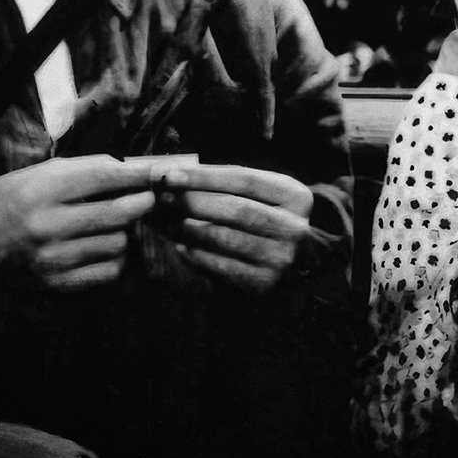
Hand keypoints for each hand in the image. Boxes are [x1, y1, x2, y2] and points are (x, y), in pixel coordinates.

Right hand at [0, 156, 168, 292]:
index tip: (158, 172)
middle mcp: (49, 223)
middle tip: (145, 198)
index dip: (137, 174)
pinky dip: (114, 259)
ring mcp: (53, 257)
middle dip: (142, 202)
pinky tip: (105, 249)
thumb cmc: (5, 201)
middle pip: (119, 213)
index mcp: (43, 189)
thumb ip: (80, 173)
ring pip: (118, 244)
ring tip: (114, 225)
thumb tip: (130, 169)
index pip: (105, 176)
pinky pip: (107, 272)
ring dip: (124, 233)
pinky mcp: (55, 283)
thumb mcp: (35, 175)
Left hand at [150, 164, 313, 293]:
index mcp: (295, 196)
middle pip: (236, 209)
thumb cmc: (263, 221)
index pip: (245, 180)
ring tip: (165, 222)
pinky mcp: (263, 283)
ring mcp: (280, 257)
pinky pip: (221, 267)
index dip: (205, 177)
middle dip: (193, 201)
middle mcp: (293, 227)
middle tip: (163, 197)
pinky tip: (181, 246)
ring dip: (188, 228)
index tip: (171, 175)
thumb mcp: (259, 197)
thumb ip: (226, 185)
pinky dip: (196, 255)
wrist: (289, 269)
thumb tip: (175, 178)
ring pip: (225, 238)